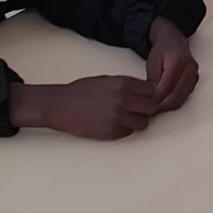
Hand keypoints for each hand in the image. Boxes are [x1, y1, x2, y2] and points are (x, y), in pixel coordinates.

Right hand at [11, 76, 159, 139]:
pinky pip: (129, 132)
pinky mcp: (112, 132)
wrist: (61, 106)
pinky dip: (124, 130)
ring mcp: (118, 117)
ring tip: (124, 118)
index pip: (151, 90)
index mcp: (122, 83)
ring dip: (137, 121)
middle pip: (151, 107)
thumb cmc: (81, 91)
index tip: (142, 97)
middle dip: (146, 109)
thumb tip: (143, 93)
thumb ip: (126, 86)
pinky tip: (113, 123)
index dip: (148, 95)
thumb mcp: (106, 80)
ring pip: (143, 123)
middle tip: (137, 109)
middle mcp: (123, 100)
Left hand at [146, 18, 199, 111]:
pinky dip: (174, 101)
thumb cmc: (162, 49)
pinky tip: (164, 102)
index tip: (147, 104)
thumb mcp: (152, 63)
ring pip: (181, 99)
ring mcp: (194, 74)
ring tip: (156, 106)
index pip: (167, 86)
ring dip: (168, 105)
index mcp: (178, 60)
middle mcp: (190, 68)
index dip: (156, 98)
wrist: (173, 40)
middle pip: (176, 95)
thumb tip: (153, 98)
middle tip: (150, 109)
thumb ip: (153, 80)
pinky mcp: (195, 80)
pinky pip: (185, 96)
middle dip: (162, 105)